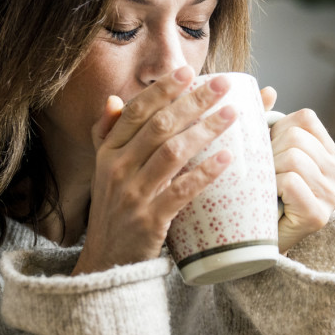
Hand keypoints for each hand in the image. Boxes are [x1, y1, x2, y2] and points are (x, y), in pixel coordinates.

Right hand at [73, 67, 236, 274]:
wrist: (105, 263)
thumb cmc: (113, 212)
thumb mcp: (103, 171)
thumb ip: (107, 134)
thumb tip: (114, 98)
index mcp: (108, 153)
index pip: (136, 111)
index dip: (162, 89)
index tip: (188, 71)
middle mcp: (117, 169)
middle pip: (158, 126)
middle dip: (193, 101)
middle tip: (223, 85)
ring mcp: (132, 195)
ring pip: (172, 153)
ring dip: (204, 130)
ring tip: (232, 114)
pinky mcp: (149, 221)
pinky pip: (181, 191)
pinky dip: (205, 173)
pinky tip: (227, 158)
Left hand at [260, 87, 334, 252]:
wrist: (255, 243)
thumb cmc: (259, 193)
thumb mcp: (265, 152)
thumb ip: (267, 121)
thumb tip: (268, 91)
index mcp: (329, 154)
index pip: (305, 119)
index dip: (278, 130)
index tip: (269, 151)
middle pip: (296, 138)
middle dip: (270, 152)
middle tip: (265, 175)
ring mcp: (332, 196)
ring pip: (292, 158)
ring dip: (269, 172)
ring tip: (267, 189)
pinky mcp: (318, 215)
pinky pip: (290, 181)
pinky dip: (272, 188)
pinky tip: (270, 200)